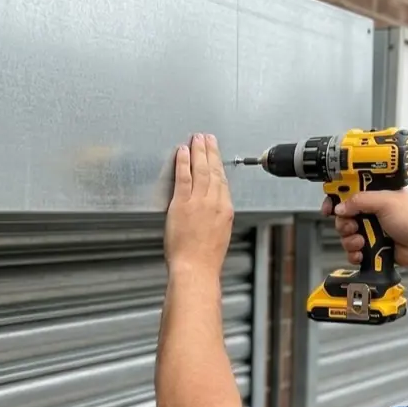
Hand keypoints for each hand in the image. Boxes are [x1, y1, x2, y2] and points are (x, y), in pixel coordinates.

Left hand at [166, 134, 233, 276]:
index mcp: (225, 211)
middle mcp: (215, 203)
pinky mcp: (182, 203)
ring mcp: (199, 202)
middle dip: (210, 151)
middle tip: (207, 138)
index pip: (223, 181)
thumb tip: (213, 212)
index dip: (219, 164)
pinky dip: (183, 162)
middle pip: (214, 170)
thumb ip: (217, 219)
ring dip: (198, 151)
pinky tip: (182, 152)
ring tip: (196, 139)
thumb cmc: (205, 259)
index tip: (216, 155)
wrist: (196, 268)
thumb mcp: (220, 236)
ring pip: (201, 169)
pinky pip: (184, 177)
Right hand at [321, 189, 407, 268]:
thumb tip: (340, 206)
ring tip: (360, 242)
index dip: (337, 198)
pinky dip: (354, 253)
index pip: (350, 192)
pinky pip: (354, 250)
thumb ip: (360, 201)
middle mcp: (373, 211)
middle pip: (344, 215)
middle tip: (352, 226)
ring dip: (349, 240)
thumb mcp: (386, 202)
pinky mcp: (372, 247)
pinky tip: (361, 253)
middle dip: (344, 223)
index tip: (329, 207)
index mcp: (376, 194)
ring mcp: (372, 229)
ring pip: (347, 234)